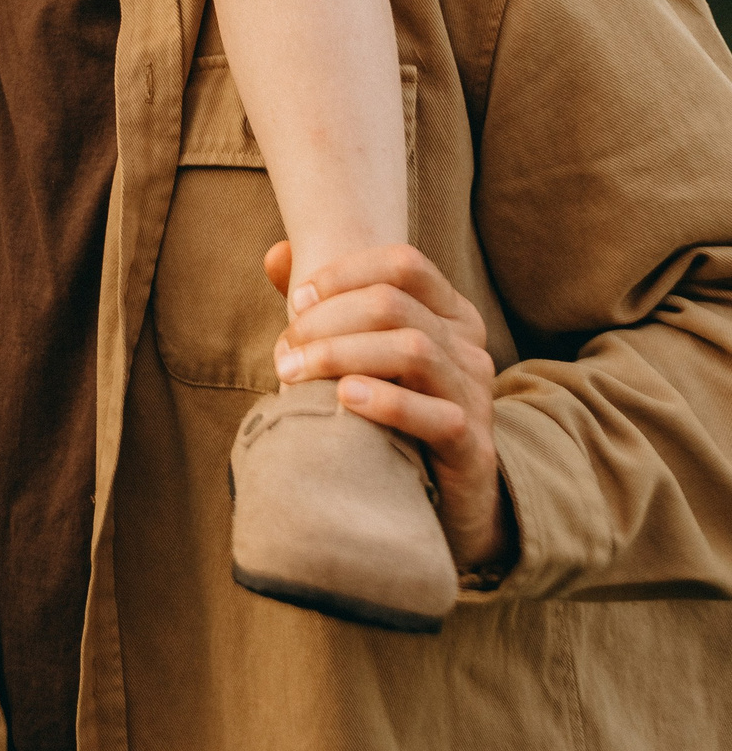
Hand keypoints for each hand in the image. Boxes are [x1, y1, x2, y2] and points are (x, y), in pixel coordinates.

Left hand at [269, 241, 514, 572]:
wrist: (444, 496)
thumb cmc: (391, 411)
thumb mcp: (362, 352)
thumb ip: (323, 304)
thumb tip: (274, 254)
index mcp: (449, 314)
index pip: (403, 264)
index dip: (344, 274)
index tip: (298, 300)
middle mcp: (469, 347)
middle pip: (393, 305)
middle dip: (326, 320)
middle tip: (285, 349)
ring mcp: (475, 395)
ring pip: (412, 349)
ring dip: (339, 354)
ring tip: (293, 372)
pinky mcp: (471, 446)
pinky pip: (436, 415)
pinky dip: (385, 401)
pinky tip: (343, 399)